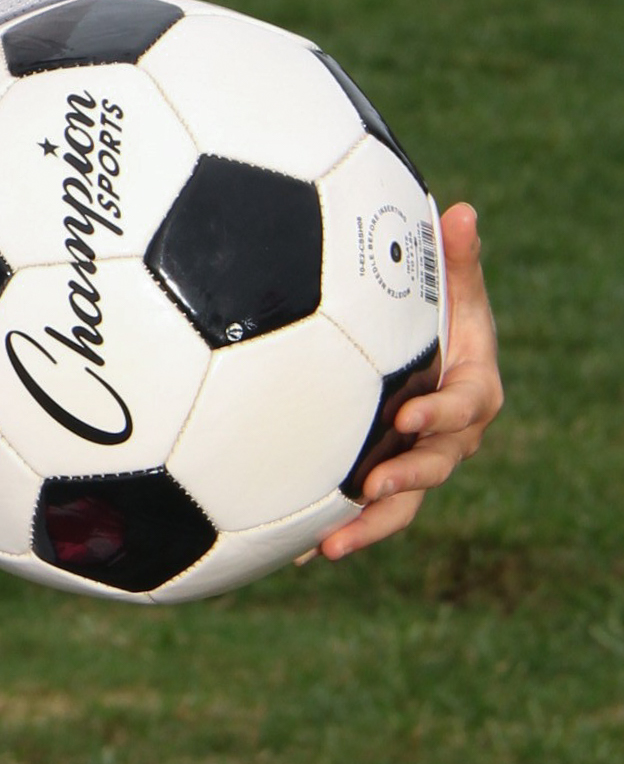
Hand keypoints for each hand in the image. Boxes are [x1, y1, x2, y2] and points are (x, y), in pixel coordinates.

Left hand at [307, 201, 501, 562]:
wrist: (413, 348)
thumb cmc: (433, 309)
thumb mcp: (447, 283)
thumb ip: (456, 258)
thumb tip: (464, 211)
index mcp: (469, 389)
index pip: (466, 405)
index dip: (442, 414)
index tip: (410, 415)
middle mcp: (447, 434)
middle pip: (438, 463)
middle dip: (408, 476)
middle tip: (374, 482)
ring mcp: (414, 460)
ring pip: (401, 503)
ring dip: (370, 525)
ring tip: (330, 546)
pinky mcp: (380, 477)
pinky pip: (363, 512)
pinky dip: (333, 530)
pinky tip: (293, 553)